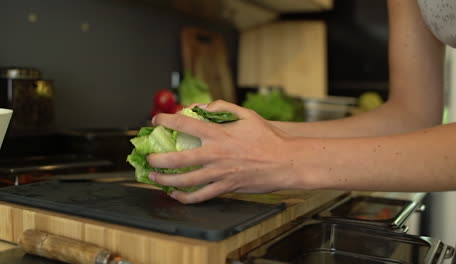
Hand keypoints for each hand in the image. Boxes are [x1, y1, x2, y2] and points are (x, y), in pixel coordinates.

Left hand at [146, 100, 298, 203]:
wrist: (285, 161)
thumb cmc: (268, 137)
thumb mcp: (247, 114)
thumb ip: (223, 108)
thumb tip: (203, 108)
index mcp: (219, 134)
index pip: (185, 125)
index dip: (166, 121)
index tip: (156, 121)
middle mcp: (215, 154)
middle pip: (178, 159)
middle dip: (157, 159)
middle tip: (147, 158)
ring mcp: (219, 173)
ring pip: (186, 180)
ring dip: (166, 179)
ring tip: (154, 177)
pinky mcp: (226, 187)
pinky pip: (201, 196)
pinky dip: (186, 197)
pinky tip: (176, 195)